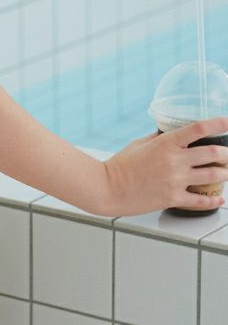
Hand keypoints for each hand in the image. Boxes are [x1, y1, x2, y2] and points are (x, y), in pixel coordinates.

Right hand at [101, 116, 227, 216]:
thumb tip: (173, 135)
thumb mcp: (139, 144)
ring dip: (225, 173)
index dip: (218, 123)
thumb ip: (159, 139)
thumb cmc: (121, 164)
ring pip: (213, 176)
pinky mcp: (174, 198)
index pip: (198, 129)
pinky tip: (220, 199)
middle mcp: (174, 160)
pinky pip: (201, 200)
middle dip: (227, 154)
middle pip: (213, 154)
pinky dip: (214, 200)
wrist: (109, 188)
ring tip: (227, 172)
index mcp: (165, 143)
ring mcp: (175, 180)